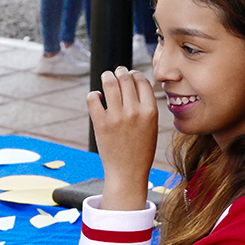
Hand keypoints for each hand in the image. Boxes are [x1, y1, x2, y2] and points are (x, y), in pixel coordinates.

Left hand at [87, 66, 158, 210]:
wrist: (128, 173)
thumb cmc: (141, 149)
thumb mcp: (151, 126)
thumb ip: (145, 105)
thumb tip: (133, 81)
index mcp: (150, 112)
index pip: (142, 81)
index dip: (135, 74)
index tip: (130, 74)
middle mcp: (134, 112)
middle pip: (125, 78)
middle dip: (120, 71)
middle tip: (117, 72)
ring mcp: (116, 117)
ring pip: (109, 83)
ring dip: (107, 76)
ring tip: (106, 77)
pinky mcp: (101, 124)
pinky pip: (93, 99)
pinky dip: (93, 94)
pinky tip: (96, 97)